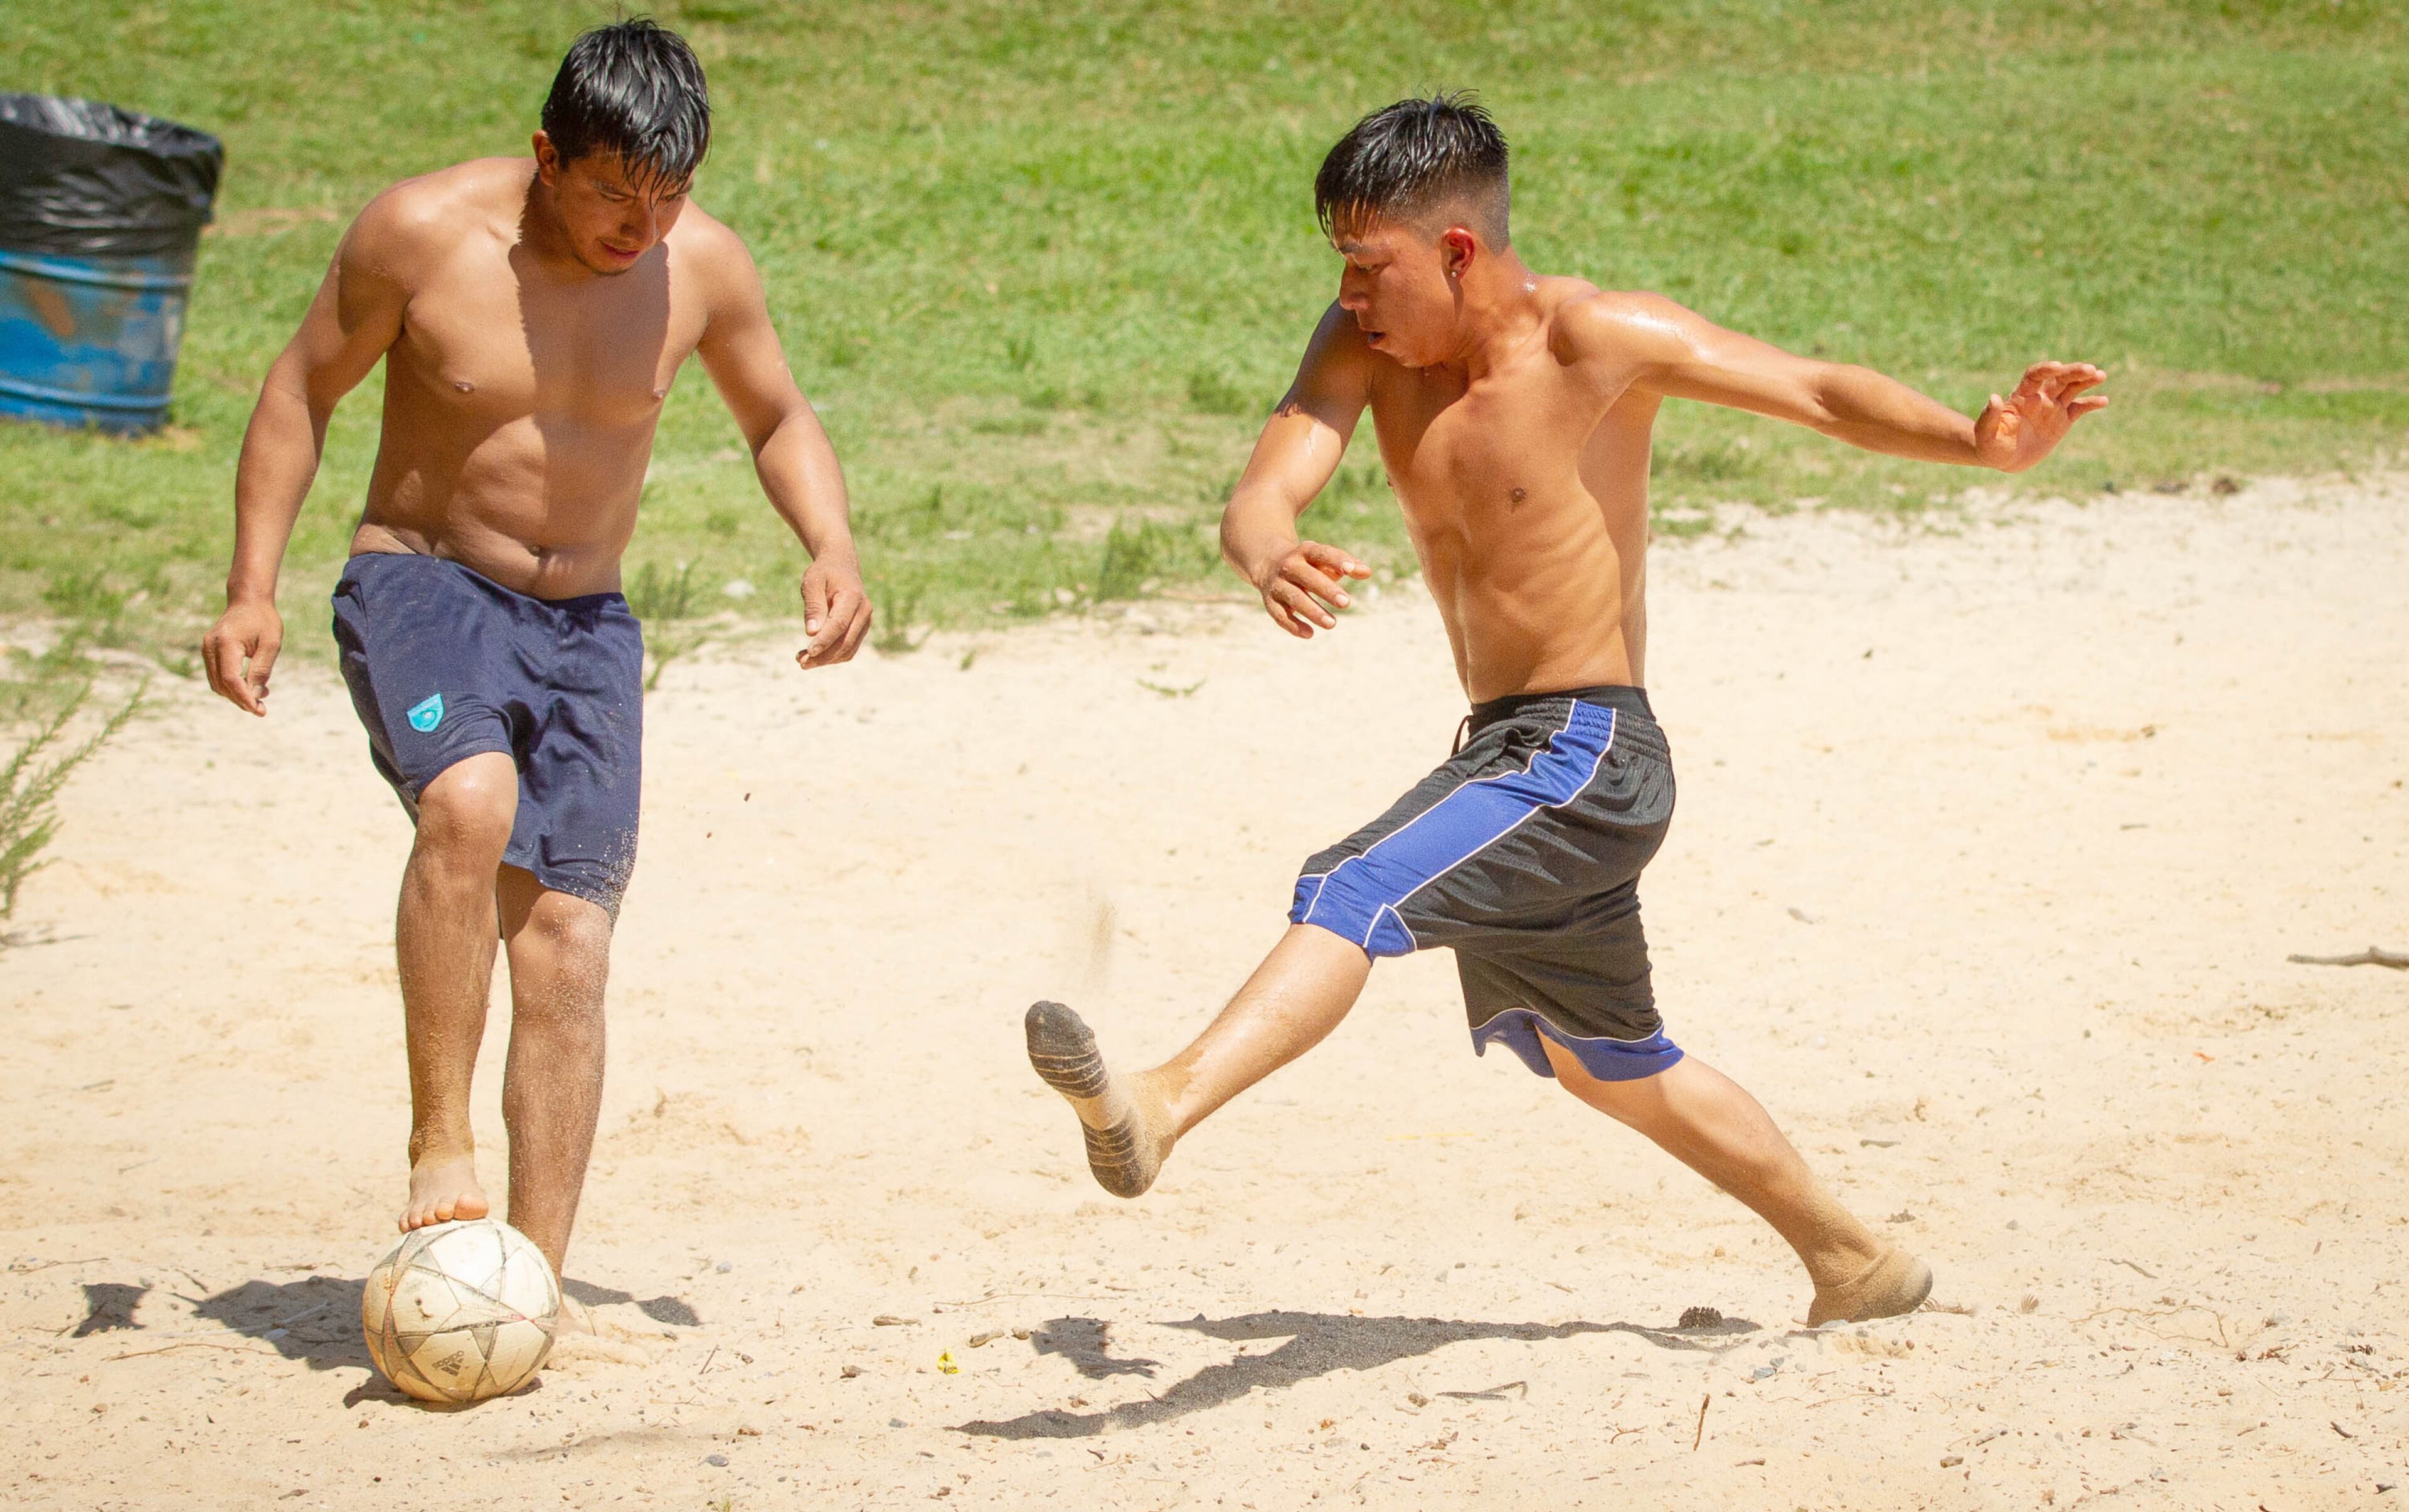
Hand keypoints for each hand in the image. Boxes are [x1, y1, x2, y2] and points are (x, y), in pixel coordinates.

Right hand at [202, 598, 283, 714]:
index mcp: (226, 642)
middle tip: (262, 709)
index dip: (244, 697)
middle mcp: (210, 646)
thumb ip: (262, 669)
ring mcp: (206, 648)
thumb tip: (255, 696)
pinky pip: (217, 675)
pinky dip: (231, 685)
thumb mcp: (271, 644)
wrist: (249, 601)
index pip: (231, 679)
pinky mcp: (208, 651)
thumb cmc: (263, 620)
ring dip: (236, 694)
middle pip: (222, 684)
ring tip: (261, 695)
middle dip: (241, 700)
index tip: (259, 711)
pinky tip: (251, 685)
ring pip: (217, 683)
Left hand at [795, 554, 871, 669]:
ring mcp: (865, 622)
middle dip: (823, 656)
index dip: (824, 640)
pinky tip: (815, 655)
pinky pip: (849, 649)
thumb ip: (813, 607)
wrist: (841, 566)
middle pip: (845, 642)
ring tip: (803, 660)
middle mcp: (864, 611)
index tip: (808, 652)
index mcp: (852, 597)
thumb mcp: (812, 584)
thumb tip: (812, 632)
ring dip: (827, 659)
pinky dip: (833, 656)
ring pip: (848, 650)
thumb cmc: (824, 574)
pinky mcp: (861, 629)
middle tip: (801, 662)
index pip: (839, 624)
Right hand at [1252, 540, 1369, 638]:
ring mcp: (1278, 584)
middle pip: (1307, 577)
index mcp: (1304, 552)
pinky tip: (1310, 634)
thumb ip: (1347, 565)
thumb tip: (1367, 572)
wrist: (1268, 564)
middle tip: (1346, 603)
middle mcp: (1289, 566)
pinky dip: (1293, 626)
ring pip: (1294, 598)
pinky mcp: (1270, 602)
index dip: (1336, 560)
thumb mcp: (1325, 560)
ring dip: (1312, 611)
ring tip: (1332, 624)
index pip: (1321, 554)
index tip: (1351, 570)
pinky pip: (1280, 615)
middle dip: (1326, 590)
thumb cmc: (1308, 564)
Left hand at [1975, 361, 2107, 472]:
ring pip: (2072, 388)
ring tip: (2100, 375)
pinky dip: (2091, 404)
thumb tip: (1994, 397)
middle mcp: (2039, 397)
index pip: (2034, 376)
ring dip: (2086, 381)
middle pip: (2058, 378)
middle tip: (2090, 370)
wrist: (2003, 458)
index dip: (2045, 369)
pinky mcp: (2062, 421)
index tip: (2057, 367)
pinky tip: (2103, 401)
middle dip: (2073, 372)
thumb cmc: (1990, 446)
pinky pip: (2079, 409)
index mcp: (2020, 397)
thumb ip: (1989, 417)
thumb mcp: (1985, 435)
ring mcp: (2052, 408)